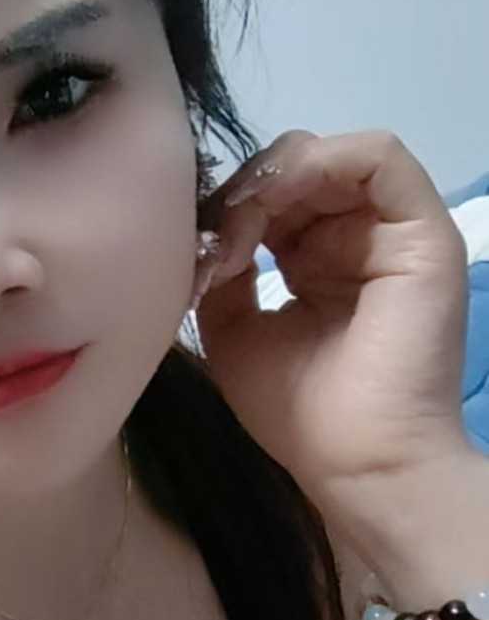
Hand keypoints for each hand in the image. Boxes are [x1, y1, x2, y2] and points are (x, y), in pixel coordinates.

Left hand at [193, 129, 472, 517]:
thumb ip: (222, 270)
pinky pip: (379, 156)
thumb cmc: (300, 414)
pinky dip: (322, 162)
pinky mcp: (423, 231)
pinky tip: (277, 198)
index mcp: (318, 261)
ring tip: (242, 218)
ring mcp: (394, 232)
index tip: (196, 243)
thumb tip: (205, 227)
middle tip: (214, 230)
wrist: (357, 463)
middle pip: (300, 169)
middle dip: (247, 188)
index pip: (274, 196)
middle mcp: (358, 239)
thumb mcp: (233, 330)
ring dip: (275, 175)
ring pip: (334, 156)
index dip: (230, 204)